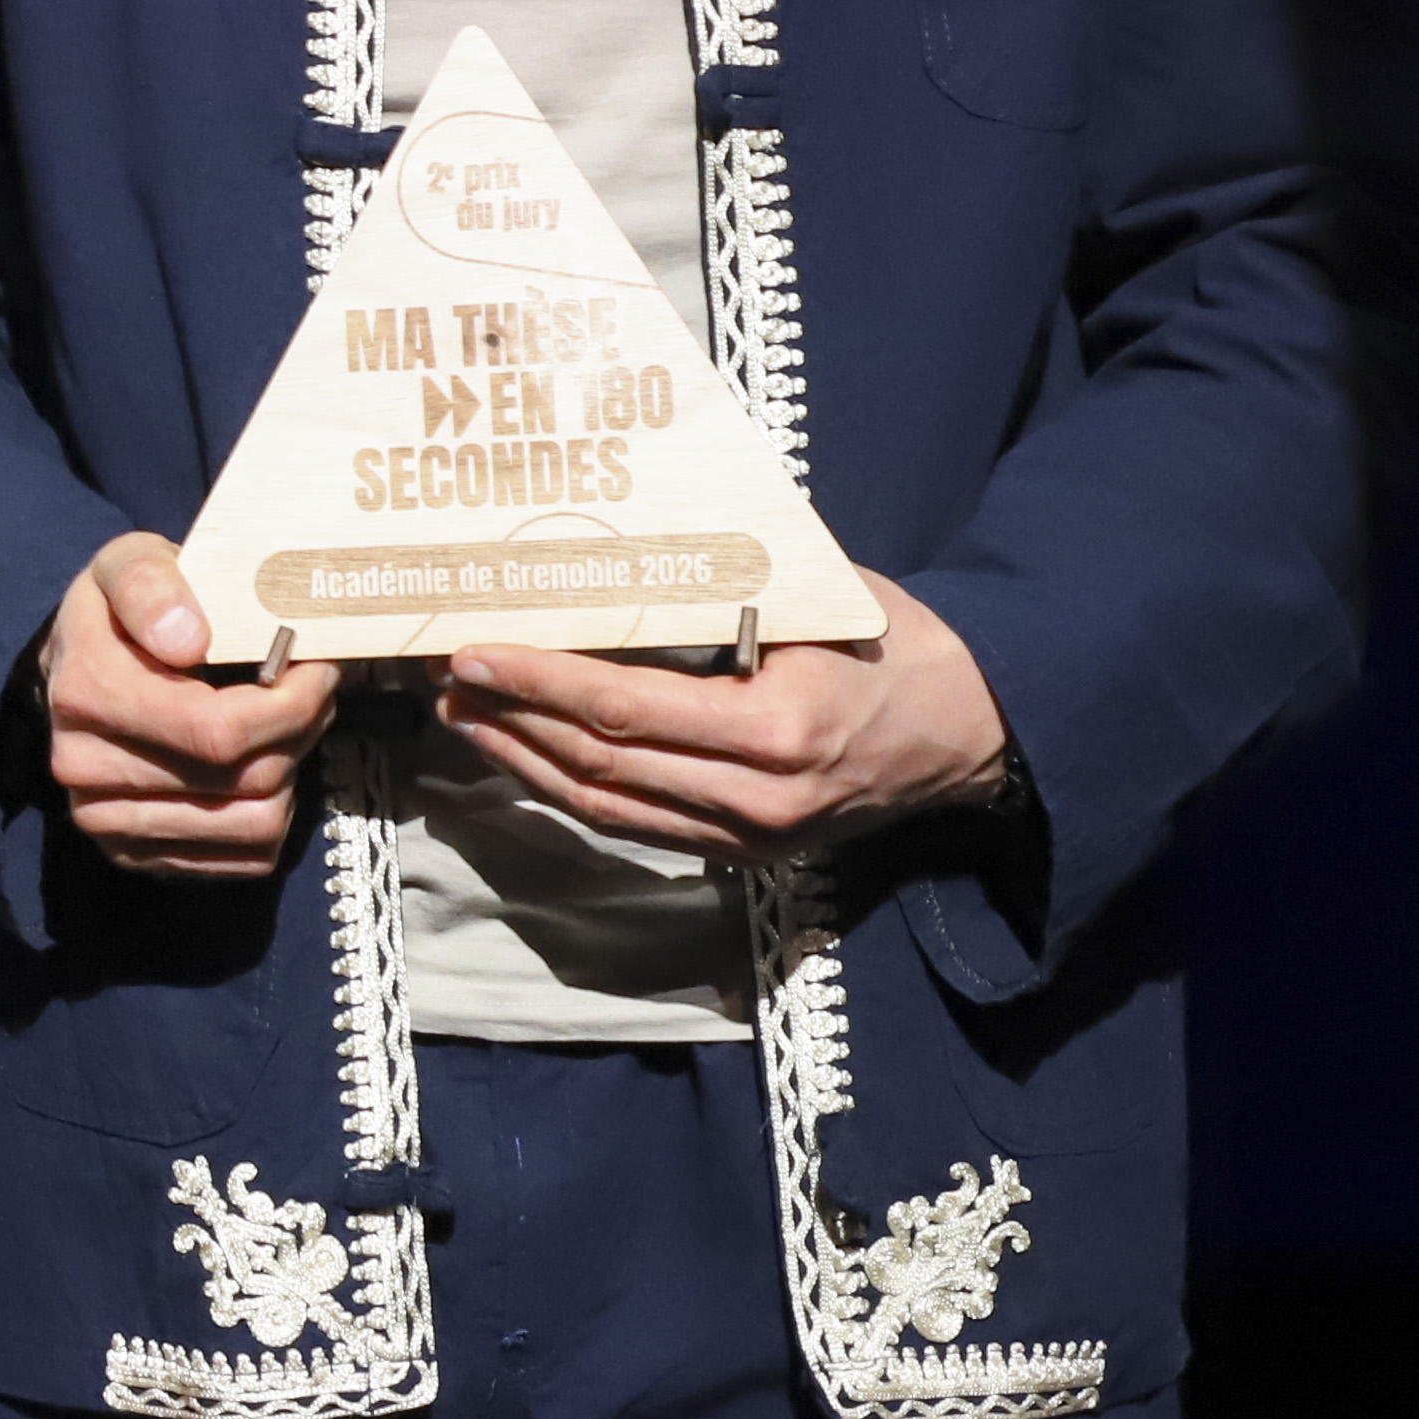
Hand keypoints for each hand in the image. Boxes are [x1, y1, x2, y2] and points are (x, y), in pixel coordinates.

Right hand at [41, 532, 336, 877]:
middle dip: (300, 730)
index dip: (290, 704)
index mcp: (86, 694)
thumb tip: (186, 639)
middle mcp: (85, 771)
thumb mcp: (131, 563)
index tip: (317, 667)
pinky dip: (275, 813)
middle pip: (244, 779)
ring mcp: (106, 823)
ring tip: (291, 726)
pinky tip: (265, 766)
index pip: (217, 731)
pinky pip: (246, 857)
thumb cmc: (120, 612)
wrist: (74, 667)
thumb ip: (152, 585)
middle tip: (315, 689)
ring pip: (255, 823)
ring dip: (293, 773)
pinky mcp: (136, 856)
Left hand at [433, 570, 1014, 863]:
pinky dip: (566, 788)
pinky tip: (521, 752)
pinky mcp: (741, 855)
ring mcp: (746, 839)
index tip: (474, 650)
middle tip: (446, 673)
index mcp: (774, 733)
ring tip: (462, 710)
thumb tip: (608, 562)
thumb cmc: (893, 648)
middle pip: (596, 764)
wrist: (972, 734)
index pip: (621, 710)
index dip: (536, 682)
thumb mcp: (817, 605)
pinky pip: (632, 823)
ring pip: (602, 805)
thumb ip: (721, 598)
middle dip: (508, 718)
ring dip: (520, 759)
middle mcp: (754, 800)